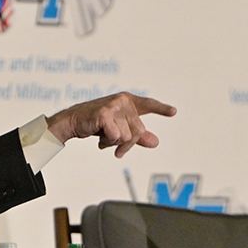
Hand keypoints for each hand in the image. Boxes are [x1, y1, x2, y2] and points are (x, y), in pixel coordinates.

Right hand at [46, 92, 176, 156]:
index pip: (148, 104)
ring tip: (103, 137)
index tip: (174, 112)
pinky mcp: (105, 114)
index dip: (161, 109)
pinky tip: (98, 136)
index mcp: (128, 101)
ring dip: (114, 143)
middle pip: (139, 131)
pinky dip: (107, 142)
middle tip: (115, 146)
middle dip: (127, 144)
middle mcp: (123, 100)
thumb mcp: (119, 130)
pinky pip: (116, 136)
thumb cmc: (97, 124)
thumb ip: (138, 136)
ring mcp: (114, 106)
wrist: (73, 122)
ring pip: (127, 136)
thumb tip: (156, 142)